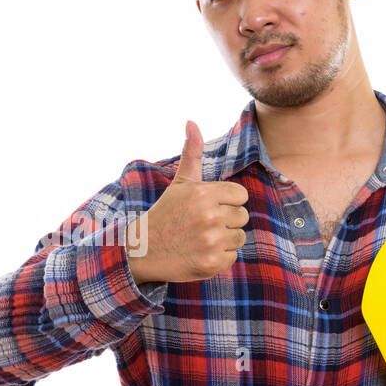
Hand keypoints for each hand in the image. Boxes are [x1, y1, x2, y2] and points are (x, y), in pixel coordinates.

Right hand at [127, 120, 249, 283]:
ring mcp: (211, 241)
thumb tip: (191, 122)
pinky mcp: (212, 263)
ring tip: (201, 239)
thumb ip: (192, 153)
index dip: (227, 201)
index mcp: (204, 193)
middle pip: (242, 216)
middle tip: (202, 225)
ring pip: (239, 237)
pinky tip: (200, 253)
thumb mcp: (180, 183)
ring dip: (224, 240)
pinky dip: (218, 258)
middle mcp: (209, 216)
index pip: (240, 195)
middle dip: (225, 221)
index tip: (208, 207)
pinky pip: (232, 257)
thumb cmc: (166, 214)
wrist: (143, 250)